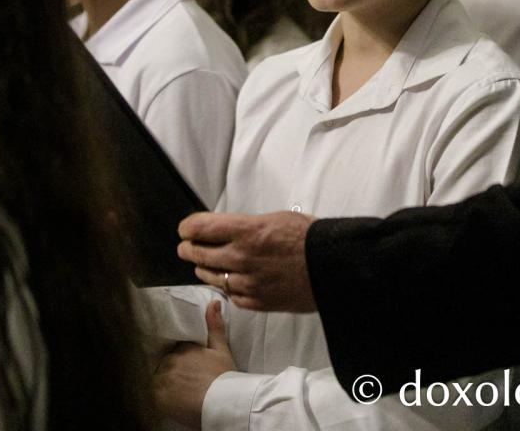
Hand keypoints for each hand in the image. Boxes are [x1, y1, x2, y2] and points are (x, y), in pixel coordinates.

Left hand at [154, 301, 235, 427]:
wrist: (224, 402)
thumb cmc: (225, 377)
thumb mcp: (222, 350)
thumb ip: (214, 326)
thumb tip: (213, 302)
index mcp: (183, 347)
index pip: (172, 348)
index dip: (174, 356)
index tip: (179, 363)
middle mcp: (170, 359)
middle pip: (162, 362)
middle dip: (166, 369)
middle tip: (176, 380)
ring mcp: (163, 377)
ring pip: (154, 377)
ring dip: (158, 382)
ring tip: (169, 391)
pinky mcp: (159, 396)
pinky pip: (149, 394)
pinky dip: (153, 396)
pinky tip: (159, 399)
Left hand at [177, 211, 317, 312]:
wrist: (334, 269)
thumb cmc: (309, 239)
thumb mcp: (275, 218)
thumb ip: (244, 225)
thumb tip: (222, 228)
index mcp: (247, 231)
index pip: (199, 228)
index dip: (187, 228)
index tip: (186, 229)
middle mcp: (242, 257)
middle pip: (198, 253)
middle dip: (188, 248)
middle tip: (186, 246)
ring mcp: (247, 283)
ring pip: (210, 276)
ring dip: (203, 268)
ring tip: (202, 263)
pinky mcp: (256, 302)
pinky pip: (229, 295)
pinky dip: (225, 287)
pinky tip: (227, 280)